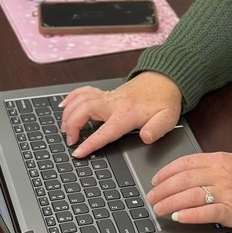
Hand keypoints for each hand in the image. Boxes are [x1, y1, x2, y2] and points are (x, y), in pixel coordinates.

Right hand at [59, 72, 181, 157]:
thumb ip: (157, 129)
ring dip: (69, 113)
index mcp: (126, 114)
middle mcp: (113, 104)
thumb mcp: (168, 118)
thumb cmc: (165, 101)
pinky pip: (84, 92)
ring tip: (64, 128)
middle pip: (84, 109)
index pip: (105, 131)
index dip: (90, 143)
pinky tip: (64, 106)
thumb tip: (145, 137)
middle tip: (70, 140)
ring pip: (81, 99)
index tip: (77, 153)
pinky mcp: (106, 93)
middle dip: (72, 125)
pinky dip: (71, 98)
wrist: (165, 80)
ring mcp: (108, 97)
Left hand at [146, 151, 231, 230]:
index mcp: (220, 159)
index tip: (155, 180)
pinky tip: (178, 217)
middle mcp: (221, 174)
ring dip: (170, 202)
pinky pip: (206, 212)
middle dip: (163, 189)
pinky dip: (190, 215)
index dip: (166, 172)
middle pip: (184, 180)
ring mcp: (226, 192)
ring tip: (158, 209)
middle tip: (151, 197)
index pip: (186, 163)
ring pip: (191, 195)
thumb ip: (212, 164)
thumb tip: (186, 170)